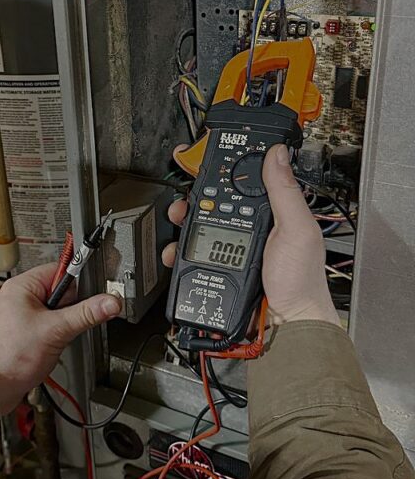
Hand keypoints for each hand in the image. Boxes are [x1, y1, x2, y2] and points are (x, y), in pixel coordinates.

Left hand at [0, 264, 121, 414]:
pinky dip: (56, 334)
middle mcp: (20, 297)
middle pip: (62, 292)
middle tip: (64, 324)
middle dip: (70, 309)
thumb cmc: (10, 357)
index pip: (60, 270)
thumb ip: (86, 314)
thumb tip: (110, 301)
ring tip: (53, 338)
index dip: (77, 283)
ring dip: (63, 324)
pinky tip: (49, 345)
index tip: (93, 293)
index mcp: (22, 286)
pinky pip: (50, 324)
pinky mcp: (26, 330)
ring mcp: (22, 314)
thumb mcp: (55, 330)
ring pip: (58, 310)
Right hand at [162, 144, 338, 326]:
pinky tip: (179, 252)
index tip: (202, 159)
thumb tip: (278, 154)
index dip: (223, 169)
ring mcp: (236, 247)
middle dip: (194, 198)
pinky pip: (196, 253)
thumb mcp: (297, 230)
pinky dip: (182, 251)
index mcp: (274, 212)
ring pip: (201, 226)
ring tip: (178, 224)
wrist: (287, 324)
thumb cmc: (301, 281)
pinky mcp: (222, 266)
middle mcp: (254, 227)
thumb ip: (286, 192)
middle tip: (184, 201)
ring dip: (184, 224)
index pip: (244, 181)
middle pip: (216, 203)